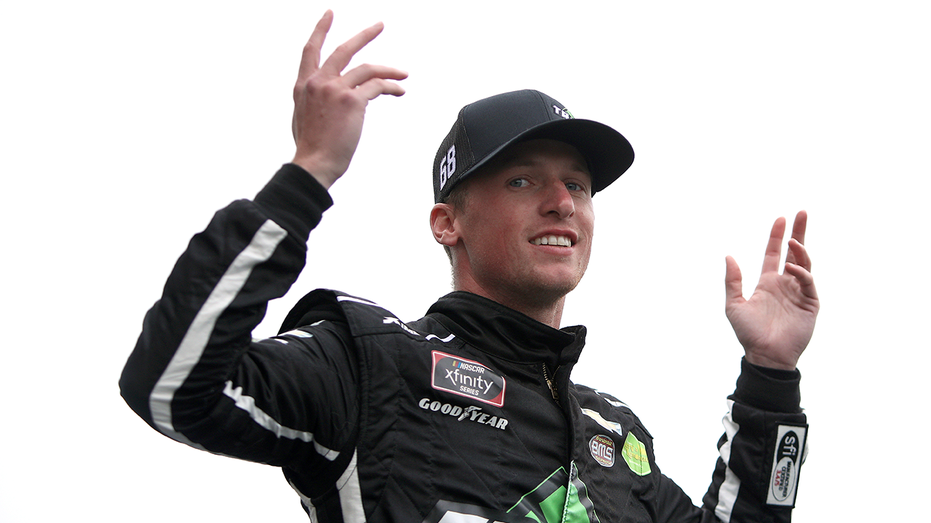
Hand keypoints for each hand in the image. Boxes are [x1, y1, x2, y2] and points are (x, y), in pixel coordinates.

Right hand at [291, 10, 407, 188]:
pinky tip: (400, 90)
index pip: (311, 50)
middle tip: (380, 25)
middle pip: (344, 50)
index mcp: (303, 85)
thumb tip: (328, 99)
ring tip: (403, 72)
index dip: (321, 30)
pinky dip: (392, 87)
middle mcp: (318, 82)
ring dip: (389, 69)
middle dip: (365, 35)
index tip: (330, 15)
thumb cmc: (311, 148)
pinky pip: (378, 86)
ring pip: (368, 68)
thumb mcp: (302, 117)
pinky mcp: (352, 101)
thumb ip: (314, 101)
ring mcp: (335, 90)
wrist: (314, 163)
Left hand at [724, 211, 819, 369]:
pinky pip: (807, 282)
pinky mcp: (810, 303)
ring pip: (804, 264)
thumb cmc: (749, 333)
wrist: (765, 355)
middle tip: (802, 212)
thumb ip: (732, 281)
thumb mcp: (734, 304)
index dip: (777, 236)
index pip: (774, 254)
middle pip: (795, 253)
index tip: (781, 218)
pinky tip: (790, 269)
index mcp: (768, 283)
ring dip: (800, 250)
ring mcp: (799, 293)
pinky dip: (800, 273)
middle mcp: (785, 284)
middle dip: (799, 232)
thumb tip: (728, 256)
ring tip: (793, 239)